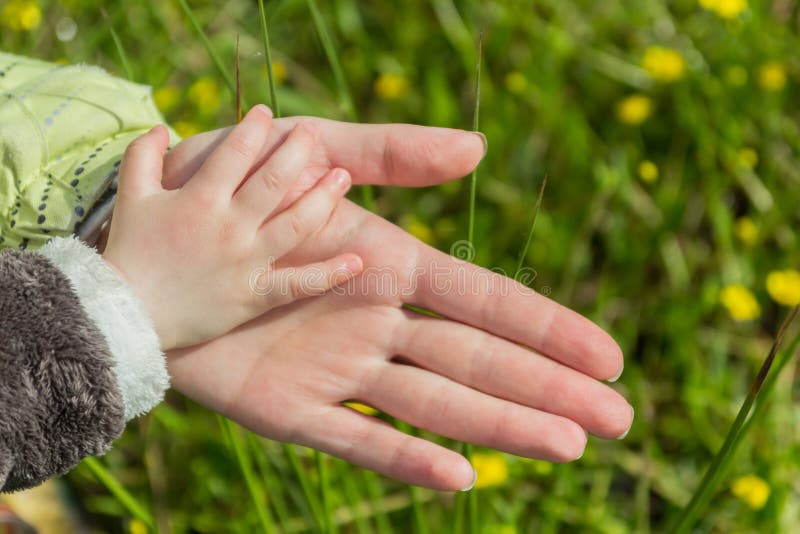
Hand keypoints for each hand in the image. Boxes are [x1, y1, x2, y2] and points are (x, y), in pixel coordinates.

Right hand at [102, 106, 362, 349]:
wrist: (124, 314)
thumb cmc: (128, 253)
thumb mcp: (130, 198)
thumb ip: (143, 157)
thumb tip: (164, 128)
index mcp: (200, 199)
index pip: (236, 153)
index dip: (253, 129)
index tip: (267, 114)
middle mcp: (230, 226)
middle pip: (275, 180)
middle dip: (298, 152)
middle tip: (314, 134)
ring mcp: (246, 261)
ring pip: (295, 224)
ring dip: (324, 198)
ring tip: (344, 176)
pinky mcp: (254, 295)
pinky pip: (298, 284)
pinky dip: (329, 274)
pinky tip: (357, 261)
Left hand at [164, 119, 632, 490]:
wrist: (148, 236)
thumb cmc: (233, 185)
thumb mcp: (313, 148)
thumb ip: (391, 152)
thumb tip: (479, 149)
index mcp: (391, 266)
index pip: (486, 301)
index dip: (548, 328)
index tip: (608, 357)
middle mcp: (379, 324)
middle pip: (479, 362)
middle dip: (547, 390)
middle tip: (617, 420)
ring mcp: (339, 370)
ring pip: (436, 405)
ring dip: (501, 426)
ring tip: (569, 447)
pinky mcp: (290, 409)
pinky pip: (354, 439)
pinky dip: (405, 459)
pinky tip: (460, 477)